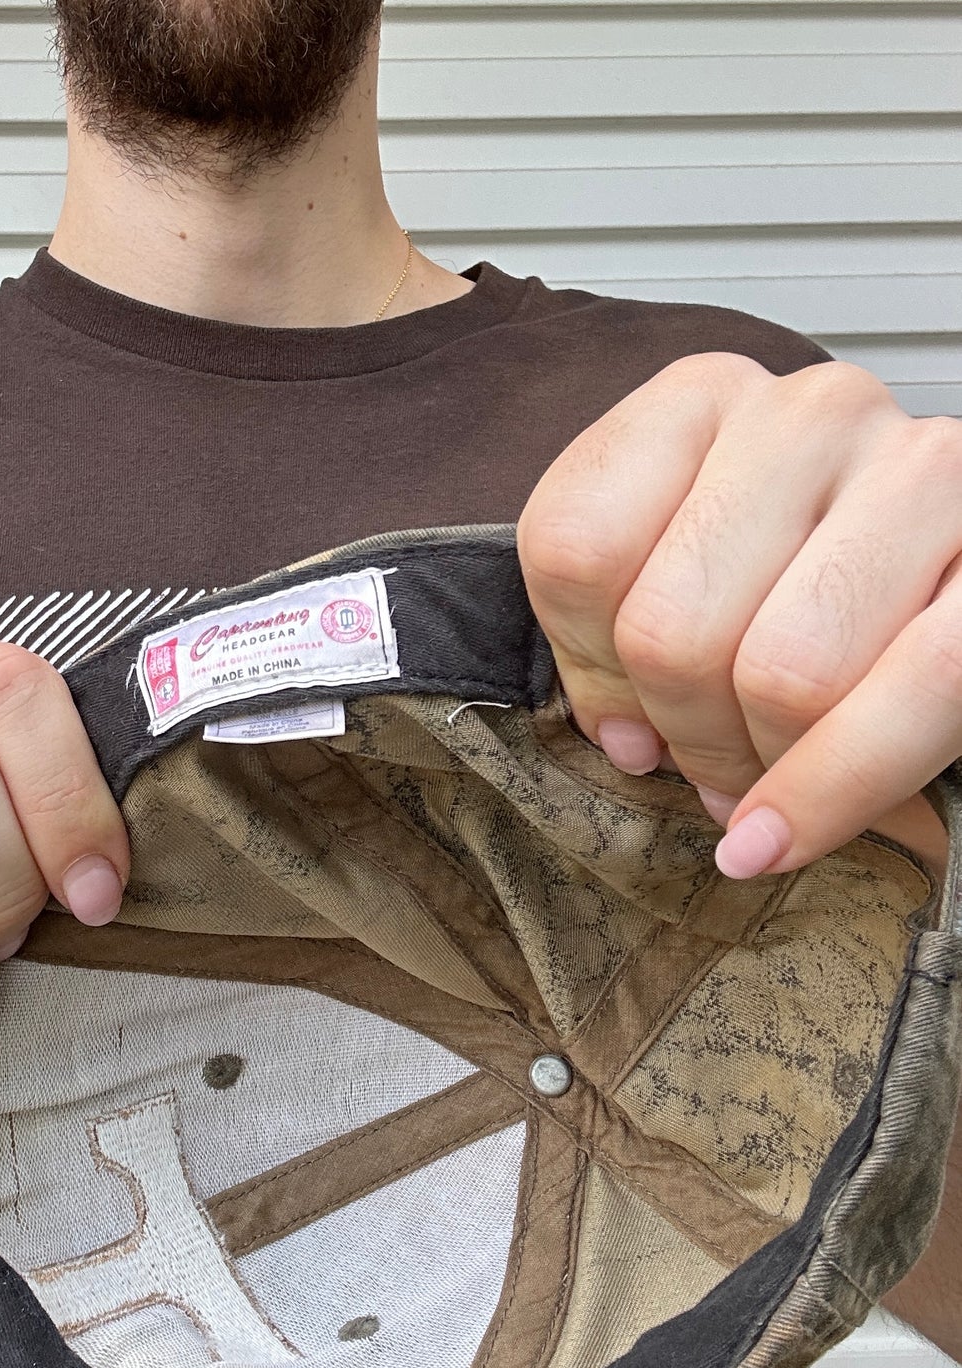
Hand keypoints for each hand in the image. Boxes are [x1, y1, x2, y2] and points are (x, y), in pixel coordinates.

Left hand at [516, 352, 959, 880]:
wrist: (944, 555)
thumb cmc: (791, 573)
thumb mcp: (667, 579)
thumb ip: (613, 649)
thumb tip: (628, 742)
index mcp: (700, 399)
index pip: (573, 547)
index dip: (584, 660)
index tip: (623, 706)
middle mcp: (811, 412)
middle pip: (670, 630)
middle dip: (684, 733)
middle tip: (712, 762)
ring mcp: (922, 471)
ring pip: (782, 674)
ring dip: (762, 763)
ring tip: (771, 767)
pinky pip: (911, 695)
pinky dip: (830, 792)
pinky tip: (779, 838)